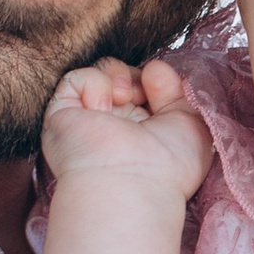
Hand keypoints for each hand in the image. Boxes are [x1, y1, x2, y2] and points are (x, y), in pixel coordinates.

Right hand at [40, 58, 212, 203]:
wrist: (133, 184)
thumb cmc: (168, 168)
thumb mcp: (191, 124)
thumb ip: (179, 92)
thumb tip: (153, 68)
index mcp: (141, 129)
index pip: (143, 87)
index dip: (153, 78)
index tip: (159, 84)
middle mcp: (114, 124)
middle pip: (122, 76)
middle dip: (135, 75)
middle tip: (141, 93)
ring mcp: (88, 119)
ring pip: (99, 72)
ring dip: (116, 75)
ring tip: (124, 96)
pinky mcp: (62, 115)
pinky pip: (74, 79)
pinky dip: (93, 84)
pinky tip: (102, 107)